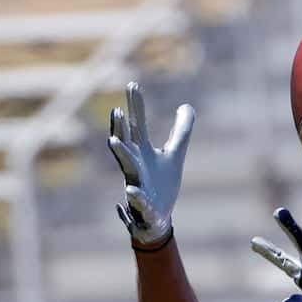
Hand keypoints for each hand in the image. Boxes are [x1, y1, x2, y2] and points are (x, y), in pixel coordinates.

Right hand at [107, 80, 193, 250]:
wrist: (155, 217)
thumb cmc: (161, 183)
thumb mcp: (175, 155)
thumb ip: (181, 132)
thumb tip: (187, 106)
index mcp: (142, 152)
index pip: (137, 125)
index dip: (136, 106)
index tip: (133, 84)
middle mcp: (135, 165)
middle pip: (127, 143)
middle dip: (121, 128)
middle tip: (118, 110)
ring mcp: (136, 184)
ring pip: (127, 169)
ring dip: (121, 155)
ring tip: (114, 141)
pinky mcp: (142, 206)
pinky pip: (137, 201)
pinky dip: (135, 197)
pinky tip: (132, 191)